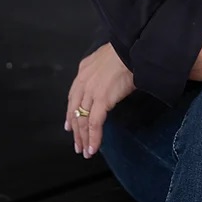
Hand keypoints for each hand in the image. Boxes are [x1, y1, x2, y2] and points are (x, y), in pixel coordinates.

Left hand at [64, 42, 135, 158]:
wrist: (132, 49)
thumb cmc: (126, 52)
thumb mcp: (107, 58)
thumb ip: (101, 71)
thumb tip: (107, 81)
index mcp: (84, 70)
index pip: (73, 96)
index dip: (71, 113)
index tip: (70, 125)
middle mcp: (83, 82)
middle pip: (75, 110)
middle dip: (76, 130)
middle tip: (77, 144)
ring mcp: (91, 91)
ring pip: (83, 120)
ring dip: (83, 138)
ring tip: (85, 151)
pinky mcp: (101, 100)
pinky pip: (94, 124)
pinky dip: (93, 138)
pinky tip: (93, 148)